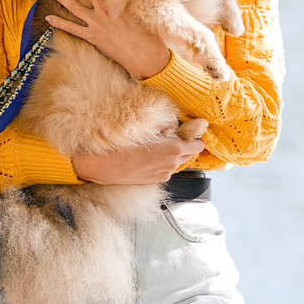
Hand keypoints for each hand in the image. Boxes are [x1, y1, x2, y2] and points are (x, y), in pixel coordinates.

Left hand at [45, 0, 171, 78]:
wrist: (144, 57)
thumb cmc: (148, 36)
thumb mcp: (143, 14)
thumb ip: (132, 3)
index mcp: (118, 2)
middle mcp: (105, 10)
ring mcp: (96, 24)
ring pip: (74, 8)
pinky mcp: (93, 37)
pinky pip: (72, 29)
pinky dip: (60, 23)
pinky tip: (49, 18)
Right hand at [74, 134, 204, 183]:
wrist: (105, 165)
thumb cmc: (123, 144)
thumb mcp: (147, 127)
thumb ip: (167, 124)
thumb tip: (176, 122)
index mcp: (174, 149)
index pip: (198, 145)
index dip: (195, 138)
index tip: (190, 132)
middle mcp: (172, 164)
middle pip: (190, 155)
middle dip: (186, 146)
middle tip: (173, 137)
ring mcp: (163, 174)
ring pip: (176, 163)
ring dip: (173, 155)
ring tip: (157, 147)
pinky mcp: (154, 181)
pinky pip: (165, 170)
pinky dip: (163, 163)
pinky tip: (149, 157)